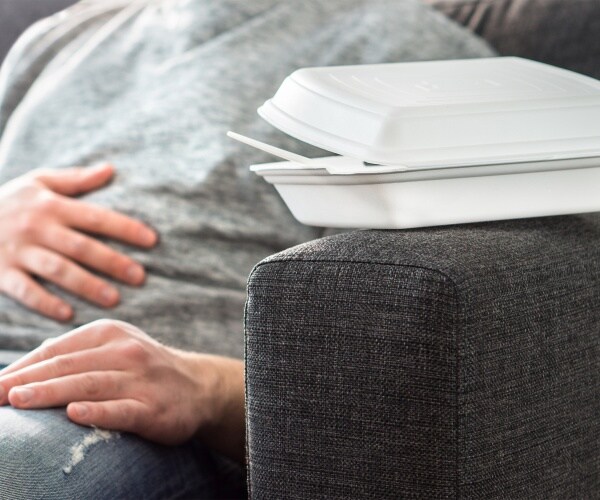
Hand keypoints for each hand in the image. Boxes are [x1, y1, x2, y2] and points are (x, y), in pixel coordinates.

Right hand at [0, 164, 157, 320]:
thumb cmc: (7, 201)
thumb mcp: (37, 182)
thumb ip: (75, 179)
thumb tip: (110, 169)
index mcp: (51, 206)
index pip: (96, 217)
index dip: (125, 228)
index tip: (152, 240)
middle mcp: (37, 228)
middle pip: (82, 247)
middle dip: (113, 262)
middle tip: (141, 277)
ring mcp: (18, 252)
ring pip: (57, 270)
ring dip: (86, 285)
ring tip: (114, 299)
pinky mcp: (1, 273)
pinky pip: (25, 290)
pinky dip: (46, 302)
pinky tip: (69, 315)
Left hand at [0, 320, 245, 461]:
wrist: (198, 386)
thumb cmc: (143, 370)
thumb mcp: (112, 350)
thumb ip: (74, 356)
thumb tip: (22, 367)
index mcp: (109, 333)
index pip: (56, 351)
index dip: (21, 367)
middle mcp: (125, 351)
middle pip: (67, 366)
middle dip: (25, 380)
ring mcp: (141, 380)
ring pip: (90, 385)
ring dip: (52, 392)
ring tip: (18, 400)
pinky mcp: (154, 408)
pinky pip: (123, 409)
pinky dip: (98, 412)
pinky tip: (74, 414)